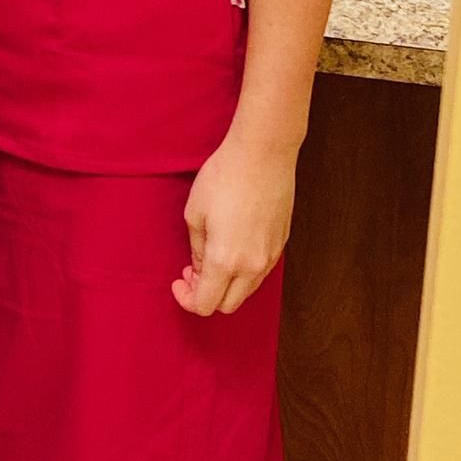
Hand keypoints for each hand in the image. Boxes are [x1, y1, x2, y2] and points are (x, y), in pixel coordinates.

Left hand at [173, 134, 296, 316]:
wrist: (263, 155)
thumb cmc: (224, 178)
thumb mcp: (195, 213)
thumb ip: (196, 249)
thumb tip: (200, 268)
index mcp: (225, 261)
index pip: (206, 304)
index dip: (187, 299)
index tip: (179, 282)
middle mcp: (252, 267)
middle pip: (228, 305)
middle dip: (206, 295)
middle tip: (192, 270)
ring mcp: (271, 257)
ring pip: (246, 290)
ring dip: (226, 284)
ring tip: (210, 255)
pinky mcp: (281, 245)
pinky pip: (260, 272)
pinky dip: (243, 271)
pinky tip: (231, 247)